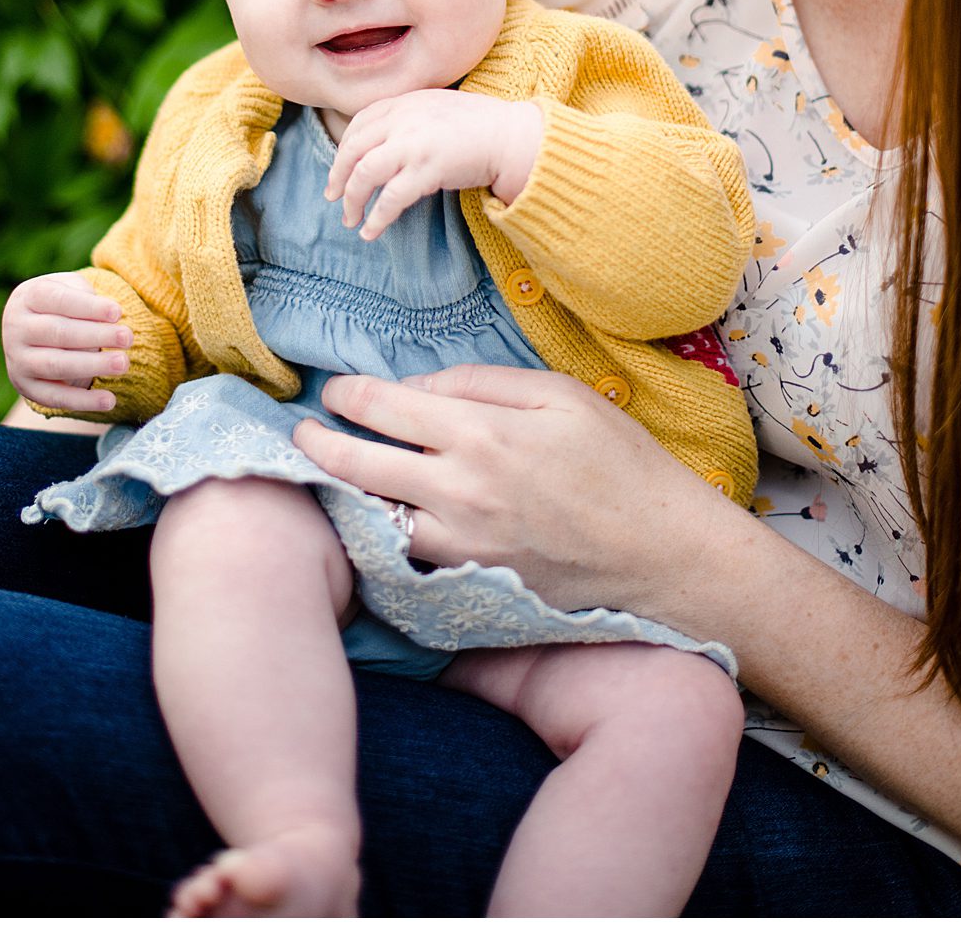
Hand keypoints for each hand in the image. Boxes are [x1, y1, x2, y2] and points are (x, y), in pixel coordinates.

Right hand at [2, 271, 128, 411]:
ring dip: (91, 366)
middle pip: (57, 332)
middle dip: (95, 336)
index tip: (118, 313)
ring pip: (54, 364)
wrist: (33, 329)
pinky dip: (82, 401)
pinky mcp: (25, 385)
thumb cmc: (65, 304)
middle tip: (128, 338)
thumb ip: (87, 296)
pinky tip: (109, 400)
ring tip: (123, 363)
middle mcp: (16, 328)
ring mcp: (17, 359)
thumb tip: (112, 317)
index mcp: (28, 297)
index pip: (57, 299)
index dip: (88, 306)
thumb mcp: (72, 288)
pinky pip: (53, 396)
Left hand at [289, 364, 743, 616]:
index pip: (385, 406)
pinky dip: (377, 534)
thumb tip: (420, 388)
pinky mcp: (465, 579)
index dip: (349, 394)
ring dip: (341, 492)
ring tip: (326, 475)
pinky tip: (371, 520)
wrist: (658, 550)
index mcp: (482, 432)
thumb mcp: (563, 396)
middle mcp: (457, 490)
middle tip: (302, 433)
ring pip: (370, 514)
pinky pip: (401, 554)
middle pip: (357, 462)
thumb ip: (485, 382)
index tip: (336, 391)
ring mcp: (457, 542)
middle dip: (319, 443)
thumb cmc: (620, 463)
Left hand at [325, 91, 544, 239]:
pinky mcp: (428, 169)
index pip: (359, 123)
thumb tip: (385, 140)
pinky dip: (377, 218)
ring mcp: (415, 143)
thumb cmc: (483, 125)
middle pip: (353, 149)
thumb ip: (411, 117)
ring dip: (352, 200)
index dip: (344, 148)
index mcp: (406, 101)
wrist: (514, 136)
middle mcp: (405, 119)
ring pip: (364, 173)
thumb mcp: (438, 108)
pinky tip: (371, 232)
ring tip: (350, 219)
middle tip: (333, 197)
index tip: (341, 168)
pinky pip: (391, 198)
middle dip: (337, 177)